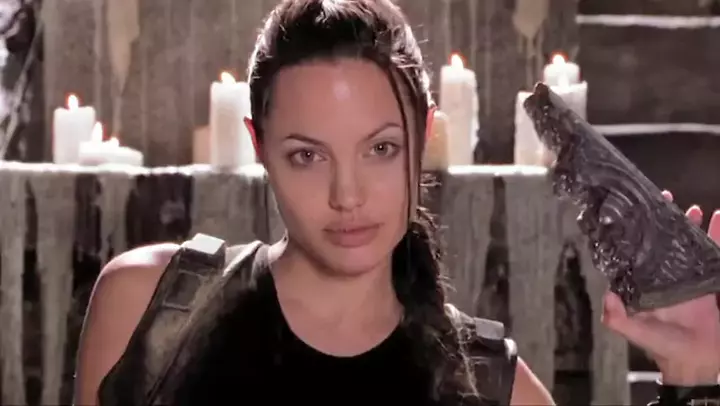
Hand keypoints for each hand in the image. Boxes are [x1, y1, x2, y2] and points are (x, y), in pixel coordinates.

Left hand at [602, 190, 719, 384]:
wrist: (698, 364)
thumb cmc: (664, 347)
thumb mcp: (637, 332)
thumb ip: (618, 318)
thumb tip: (607, 295)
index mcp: (647, 284)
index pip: (641, 250)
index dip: (640, 231)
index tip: (640, 210)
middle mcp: (667, 277)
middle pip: (667, 241)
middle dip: (667, 220)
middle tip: (668, 198)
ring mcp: (691, 279)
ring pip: (693, 245)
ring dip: (694, 226)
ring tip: (695, 209)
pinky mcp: (713, 284)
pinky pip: (718, 255)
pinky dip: (719, 237)